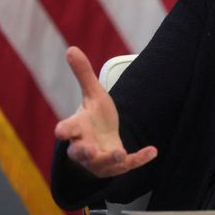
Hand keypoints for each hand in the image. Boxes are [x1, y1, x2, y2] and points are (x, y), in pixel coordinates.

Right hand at [54, 46, 157, 176]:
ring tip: (119, 154)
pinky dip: (139, 159)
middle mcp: (84, 147)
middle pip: (79, 152)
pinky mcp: (116, 166)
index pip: (66, 130)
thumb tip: (71, 48)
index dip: (64, 131)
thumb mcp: (93, 93)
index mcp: (77, 128)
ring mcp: (99, 160)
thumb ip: (83, 74)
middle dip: (83, 152)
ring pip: (101, 164)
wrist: (103, 139)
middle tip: (88, 150)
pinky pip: (127, 166)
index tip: (61, 131)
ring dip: (109, 159)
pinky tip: (153, 151)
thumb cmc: (94, 116)